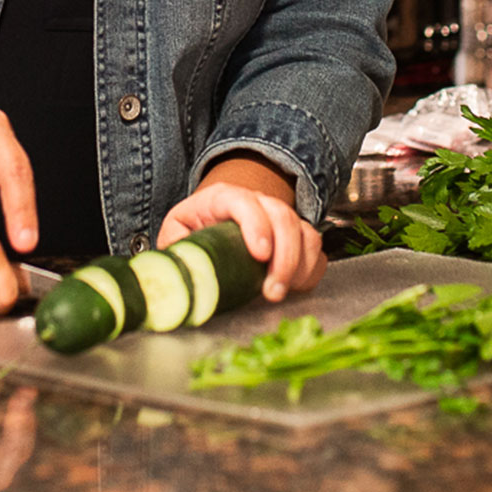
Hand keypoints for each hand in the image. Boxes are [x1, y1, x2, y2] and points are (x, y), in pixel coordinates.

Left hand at [158, 157, 326, 302]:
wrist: (214, 222)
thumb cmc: (195, 230)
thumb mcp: (175, 234)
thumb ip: (177, 249)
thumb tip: (175, 275)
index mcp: (221, 198)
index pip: (243, 200)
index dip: (256, 225)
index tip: (260, 255)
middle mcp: (257, 202)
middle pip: (282, 217)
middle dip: (283, 257)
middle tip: (271, 291)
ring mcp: (279, 217)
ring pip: (305, 233)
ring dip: (299, 267)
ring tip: (280, 293)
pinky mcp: (296, 236)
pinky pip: (315, 250)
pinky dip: (310, 271)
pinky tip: (294, 287)